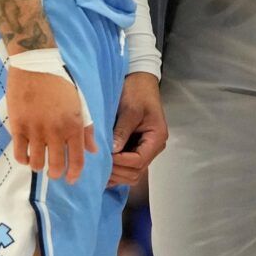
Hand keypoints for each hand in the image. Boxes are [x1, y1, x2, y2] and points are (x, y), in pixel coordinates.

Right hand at [7, 60, 96, 183]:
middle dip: (57, 174)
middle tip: (55, 173)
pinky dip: (23, 159)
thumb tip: (93, 150)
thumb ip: (86, 128)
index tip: (71, 180)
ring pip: (36, 163)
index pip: (77, 159)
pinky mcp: (18, 126)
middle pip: (56, 165)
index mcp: (73, 125)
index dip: (74, 173)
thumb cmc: (60, 82)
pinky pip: (20, 153)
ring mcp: (35, 130)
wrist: (35, 64)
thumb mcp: (79, 103)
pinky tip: (26, 156)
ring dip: (39, 167)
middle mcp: (55, 131)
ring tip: (40, 163)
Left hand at [108, 73, 167, 187]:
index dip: (121, 162)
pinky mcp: (135, 148)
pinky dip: (115, 171)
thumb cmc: (137, 92)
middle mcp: (153, 147)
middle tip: (99, 163)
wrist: (140, 82)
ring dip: (116, 173)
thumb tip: (113, 151)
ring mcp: (144, 149)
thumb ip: (122, 131)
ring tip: (99, 166)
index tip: (106, 156)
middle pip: (136, 171)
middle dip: (117, 170)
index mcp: (156, 137)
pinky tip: (102, 168)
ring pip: (131, 173)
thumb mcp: (130, 110)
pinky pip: (127, 167)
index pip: (139, 160)